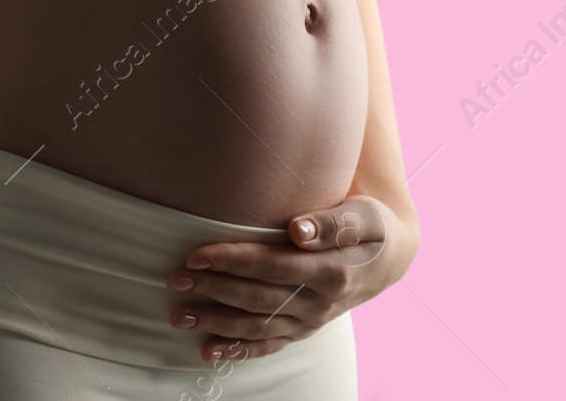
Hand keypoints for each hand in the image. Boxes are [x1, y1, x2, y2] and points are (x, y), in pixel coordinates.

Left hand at [164, 195, 417, 361]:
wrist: (390, 258)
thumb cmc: (372, 227)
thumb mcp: (364, 215)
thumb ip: (334, 223)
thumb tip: (298, 230)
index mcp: (334, 271)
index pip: (273, 267)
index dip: (233, 261)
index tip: (197, 253)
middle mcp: (320, 303)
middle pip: (258, 298)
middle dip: (213, 289)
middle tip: (174, 278)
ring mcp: (311, 321)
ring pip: (257, 326)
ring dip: (215, 322)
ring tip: (178, 314)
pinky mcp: (304, 330)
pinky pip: (269, 346)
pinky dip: (238, 351)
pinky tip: (208, 350)